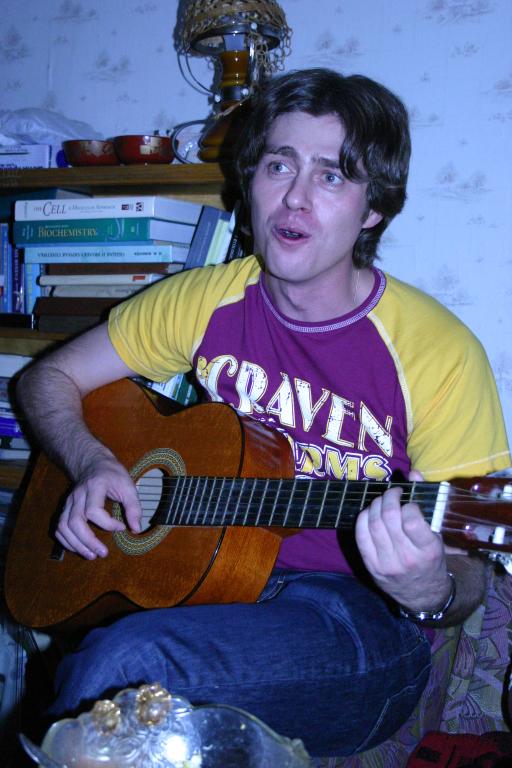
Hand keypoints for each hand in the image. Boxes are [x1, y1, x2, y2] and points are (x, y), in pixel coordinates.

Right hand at [55, 456, 141, 559]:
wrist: (93, 463)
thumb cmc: (112, 475)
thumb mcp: (128, 485)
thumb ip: (133, 507)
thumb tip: (136, 529)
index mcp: (94, 486)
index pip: (93, 510)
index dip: (107, 523)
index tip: (121, 527)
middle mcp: (78, 494)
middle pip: (75, 521)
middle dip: (88, 541)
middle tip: (103, 553)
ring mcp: (69, 502)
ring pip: (64, 526)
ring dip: (76, 544)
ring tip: (92, 555)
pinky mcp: (65, 508)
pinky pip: (59, 528)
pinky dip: (66, 541)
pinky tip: (79, 548)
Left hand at [355, 471, 451, 610]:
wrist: (423, 595)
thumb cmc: (431, 560)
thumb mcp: (437, 535)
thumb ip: (426, 502)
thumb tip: (414, 473)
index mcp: (428, 550)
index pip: (412, 520)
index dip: (408, 504)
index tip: (410, 501)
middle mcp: (406, 558)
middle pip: (389, 519)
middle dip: (389, 498)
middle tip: (393, 492)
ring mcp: (386, 563)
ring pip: (373, 524)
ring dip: (376, 505)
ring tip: (382, 500)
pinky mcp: (371, 566)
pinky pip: (361, 536)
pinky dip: (363, 518)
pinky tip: (370, 512)